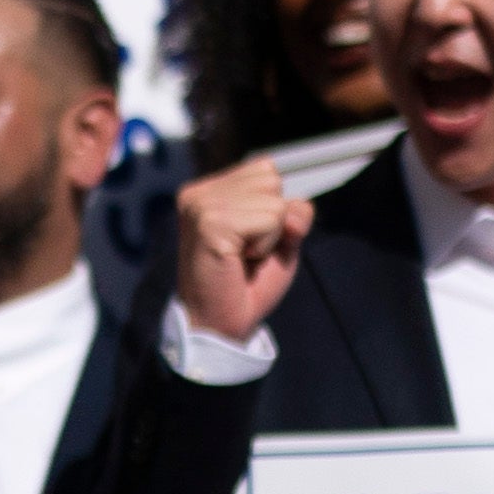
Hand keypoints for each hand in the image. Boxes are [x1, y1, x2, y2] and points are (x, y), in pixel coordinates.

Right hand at [171, 152, 313, 345]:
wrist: (220, 324)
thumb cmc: (245, 284)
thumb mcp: (280, 240)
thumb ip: (293, 214)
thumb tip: (292, 211)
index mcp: (208, 191)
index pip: (265, 169)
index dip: (273, 206)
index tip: (248, 238)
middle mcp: (200, 193)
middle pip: (271, 178)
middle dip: (272, 219)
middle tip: (245, 251)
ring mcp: (202, 206)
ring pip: (274, 200)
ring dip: (269, 236)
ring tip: (242, 256)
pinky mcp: (210, 223)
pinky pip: (270, 219)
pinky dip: (266, 245)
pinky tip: (240, 260)